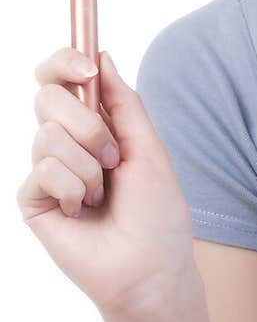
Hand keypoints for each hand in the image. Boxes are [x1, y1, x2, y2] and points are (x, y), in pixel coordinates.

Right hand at [18, 48, 196, 321]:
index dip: (64, 62)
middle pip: (47, 96)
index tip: (86, 68)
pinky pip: (42, 169)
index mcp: (94, 124)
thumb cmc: (157, 213)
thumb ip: (123, 102)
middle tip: (112, 157)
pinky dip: (72, 187)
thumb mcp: (147, 147)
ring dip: (87, 165)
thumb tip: (101, 54)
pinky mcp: (34, 199)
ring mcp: (47, 170)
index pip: (60, 78)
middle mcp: (65, 142)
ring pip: (47, 134)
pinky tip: (81, 211)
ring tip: (102, 194)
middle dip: (87, 124)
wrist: (150, 267)